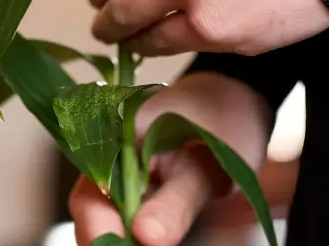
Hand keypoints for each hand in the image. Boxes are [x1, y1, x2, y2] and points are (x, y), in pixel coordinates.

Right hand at [70, 72, 273, 245]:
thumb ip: (175, 205)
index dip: (100, 231)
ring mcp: (116, 163)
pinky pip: (121, 210)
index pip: (91, 195)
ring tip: (155, 239)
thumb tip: (145, 238)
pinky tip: (153, 237)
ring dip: (121, 236)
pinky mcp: (131, 176)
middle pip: (91, 208)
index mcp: (114, 134)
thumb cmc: (226, 121)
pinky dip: (132, 230)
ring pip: (104, 213)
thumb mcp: (207, 168)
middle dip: (109, 239)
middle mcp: (105, 148)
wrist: (238, 97)